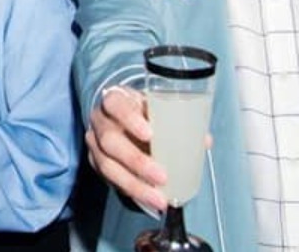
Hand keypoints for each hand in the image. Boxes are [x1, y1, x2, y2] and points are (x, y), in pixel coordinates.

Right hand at [86, 88, 168, 211]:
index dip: (129, 119)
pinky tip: (148, 199)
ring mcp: (94, 142)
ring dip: (134, 184)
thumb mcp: (157, 108)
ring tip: (158, 198)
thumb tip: (204, 141)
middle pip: (110, 140)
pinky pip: (108, 179)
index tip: (150, 134)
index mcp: (114, 100)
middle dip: (136, 161)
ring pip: (107, 165)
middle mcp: (100, 120)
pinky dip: (130, 190)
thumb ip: (178, 121)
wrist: (120, 117)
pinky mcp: (95, 161)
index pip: (116, 105)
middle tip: (162, 176)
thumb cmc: (142, 111)